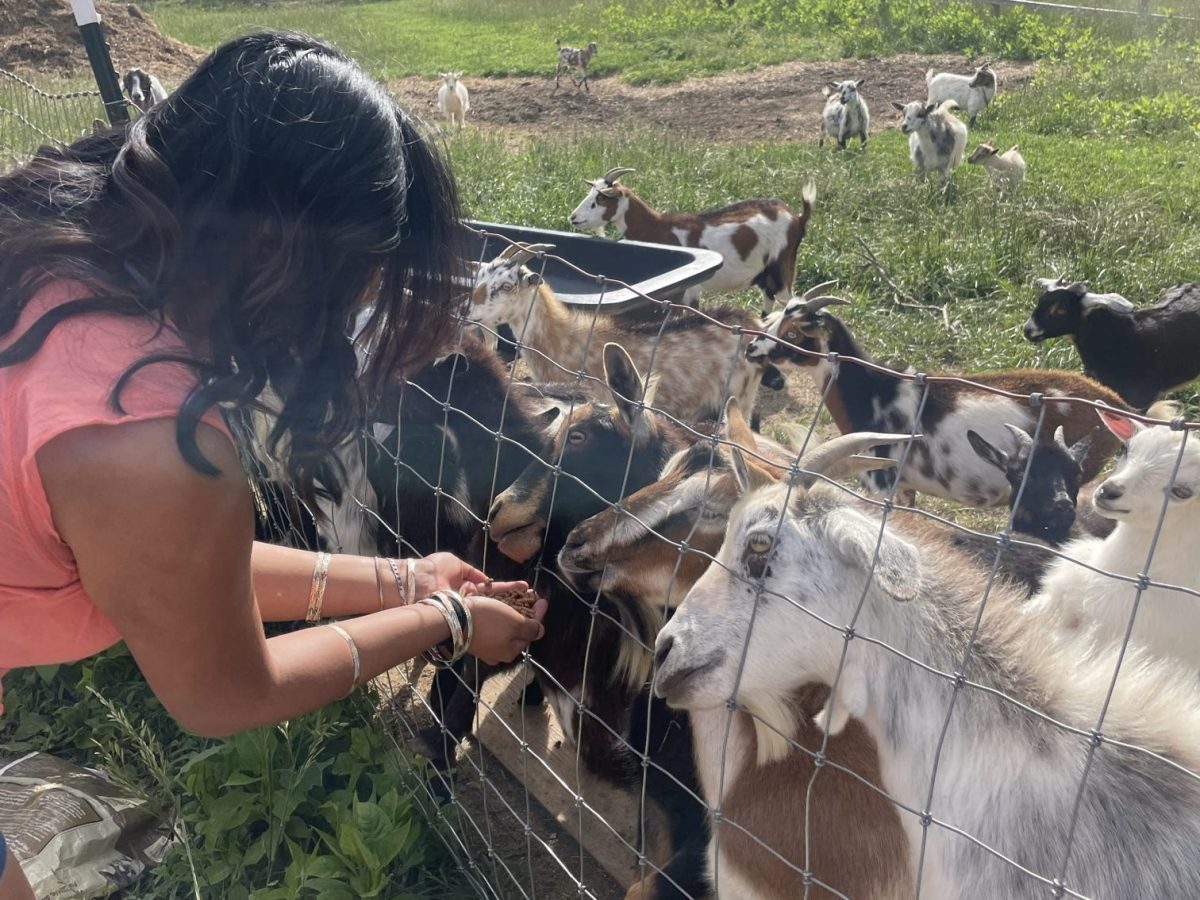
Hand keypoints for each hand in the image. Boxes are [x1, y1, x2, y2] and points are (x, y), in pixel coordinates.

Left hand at [399, 552, 528, 602]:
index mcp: (467, 584)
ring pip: (494, 609)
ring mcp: (468, 608)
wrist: (417, 583)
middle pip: (497, 600)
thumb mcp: (455, 563)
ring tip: (530, 609)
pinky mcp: (464, 615)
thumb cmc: (433, 569)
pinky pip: (485, 615)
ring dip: (511, 609)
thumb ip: (472, 572)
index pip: (492, 586)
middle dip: (515, 599)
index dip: (508, 587)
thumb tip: (485, 579)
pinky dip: (499, 615)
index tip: (525, 587)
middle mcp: (469, 599)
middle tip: (534, 601)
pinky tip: (514, 616)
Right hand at [463, 594, 547, 664]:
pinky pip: (490, 623)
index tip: (542, 600)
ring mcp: (483, 646)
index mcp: (510, 653)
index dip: (537, 616)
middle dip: (524, 612)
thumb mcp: (515, 623)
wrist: (452, 618)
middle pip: (515, 630)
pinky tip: (498, 601)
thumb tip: (541, 631)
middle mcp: (497, 653)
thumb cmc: (488, 621)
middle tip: (530, 596)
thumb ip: (531, 628)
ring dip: (511, 610)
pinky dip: (496, 612)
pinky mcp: (472, 635)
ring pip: (502, 625)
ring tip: (517, 594)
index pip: (530, 634)